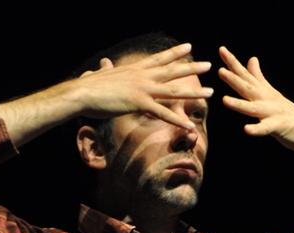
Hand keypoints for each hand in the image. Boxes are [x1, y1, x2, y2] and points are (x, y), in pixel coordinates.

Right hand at [73, 42, 213, 129]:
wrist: (82, 93)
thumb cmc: (89, 86)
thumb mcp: (100, 74)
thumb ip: (106, 69)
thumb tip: (103, 64)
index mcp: (135, 69)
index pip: (159, 59)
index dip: (175, 53)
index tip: (189, 47)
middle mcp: (142, 76)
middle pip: (172, 71)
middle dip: (191, 68)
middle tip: (209, 65)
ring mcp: (142, 89)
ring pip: (174, 91)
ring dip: (194, 92)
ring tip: (211, 92)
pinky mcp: (139, 103)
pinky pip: (163, 114)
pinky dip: (177, 120)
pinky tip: (190, 125)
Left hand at [217, 46, 293, 151]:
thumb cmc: (289, 114)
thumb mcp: (271, 93)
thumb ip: (259, 78)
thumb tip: (251, 59)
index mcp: (264, 92)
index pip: (246, 75)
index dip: (233, 63)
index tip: (221, 49)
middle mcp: (267, 99)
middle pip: (248, 87)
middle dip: (234, 79)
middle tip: (219, 70)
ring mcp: (274, 112)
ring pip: (254, 108)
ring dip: (239, 104)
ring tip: (224, 100)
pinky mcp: (279, 127)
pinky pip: (266, 128)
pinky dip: (257, 129)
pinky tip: (247, 130)